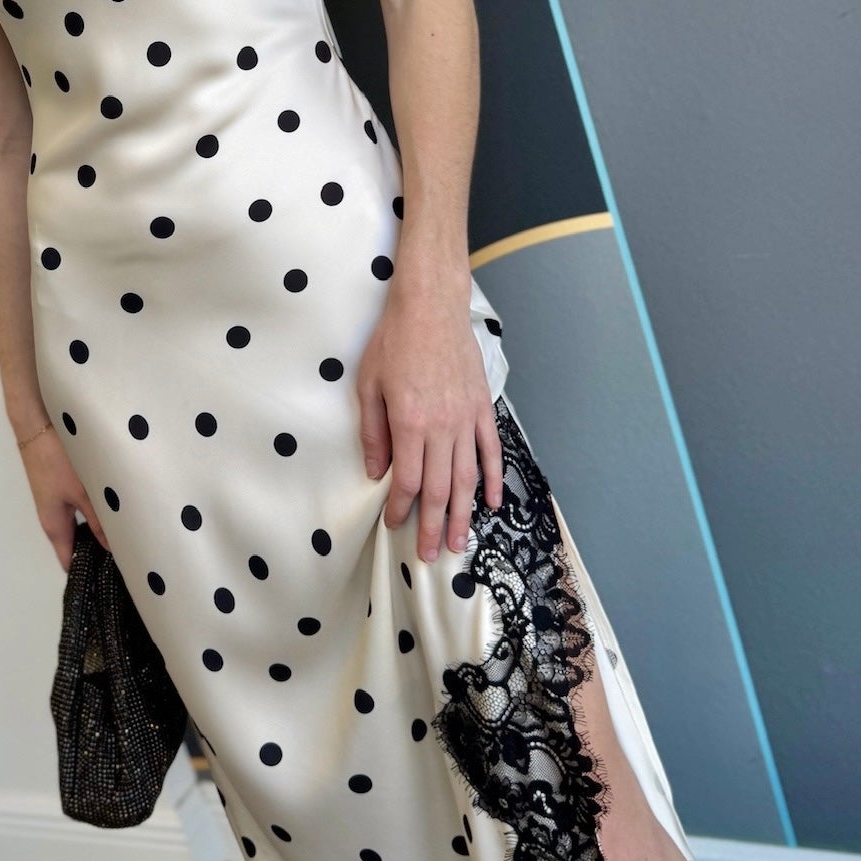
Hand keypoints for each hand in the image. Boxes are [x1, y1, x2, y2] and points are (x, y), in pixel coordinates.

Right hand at [17, 424, 111, 570]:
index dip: (87, 572)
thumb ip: (98, 519)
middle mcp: (52, 521)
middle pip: (74, 547)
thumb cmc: (56, 461)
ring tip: (124, 536)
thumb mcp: (82, 491)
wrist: (37, 427)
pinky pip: (77, 514)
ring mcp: (55, 505)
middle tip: (126, 555)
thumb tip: (113, 547)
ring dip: (96, 533)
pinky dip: (92, 517)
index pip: (68, 563)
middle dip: (96, 553)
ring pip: (77, 528)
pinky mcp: (59, 492)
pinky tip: (111, 512)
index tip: (111, 576)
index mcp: (54, 527)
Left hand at [358, 296, 502, 560]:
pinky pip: (490, 451)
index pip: (407, 480)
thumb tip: (377, 472)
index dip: (401, 508)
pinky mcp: (481, 408)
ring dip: (464, 514)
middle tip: (431, 555)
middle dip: (434, 526)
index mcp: (410, 424)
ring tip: (461, 543)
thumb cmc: (394, 341)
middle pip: (440, 489)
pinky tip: (492, 503)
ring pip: (467, 477)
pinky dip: (492, 478)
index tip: (395, 526)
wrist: (431, 306)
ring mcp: (466, 419)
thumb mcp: (368, 385)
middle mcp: (441, 428)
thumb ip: (374, 432)